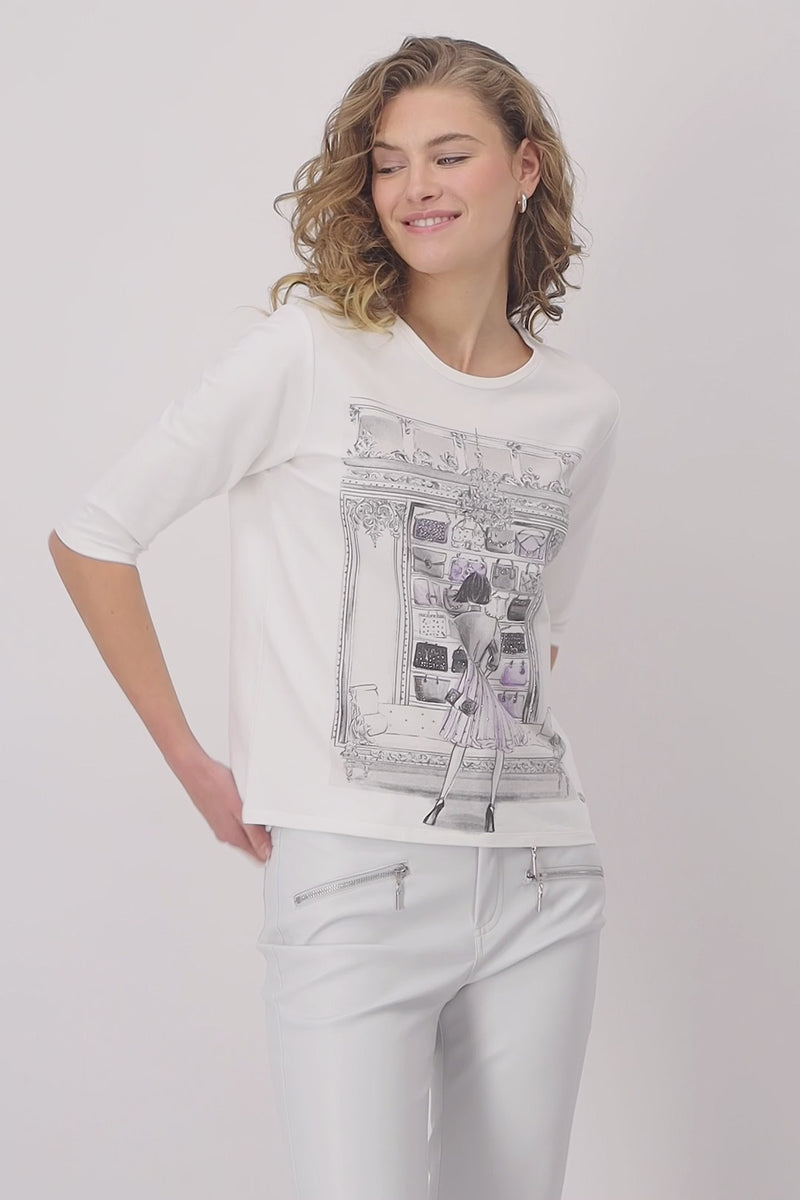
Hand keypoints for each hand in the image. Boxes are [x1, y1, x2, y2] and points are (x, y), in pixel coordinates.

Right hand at [171, 748, 271, 864]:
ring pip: (246, 834)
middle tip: (275, 822)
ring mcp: (221, 826)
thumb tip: (266, 852)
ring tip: (260, 810)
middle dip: (267, 838)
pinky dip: (247, 818)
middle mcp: (226, 834)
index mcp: (233, 837)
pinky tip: (247, 804)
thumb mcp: (242, 811)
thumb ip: (254, 834)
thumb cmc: (215, 786)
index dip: (273, 850)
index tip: (282, 839)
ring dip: (257, 826)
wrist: (196, 771)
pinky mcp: (219, 816)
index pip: (258, 856)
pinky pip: (238, 823)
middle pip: (253, 846)